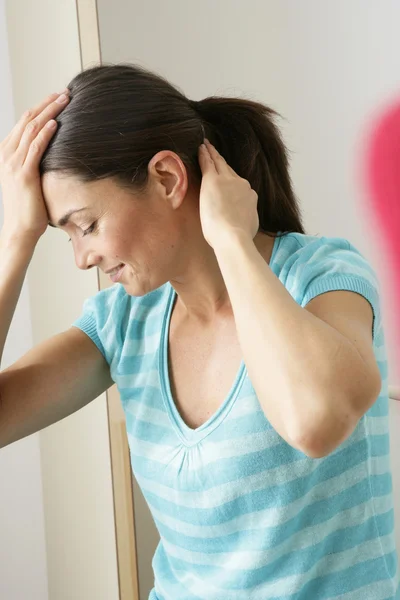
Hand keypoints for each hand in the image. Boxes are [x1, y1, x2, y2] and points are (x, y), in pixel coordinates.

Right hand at [0, 90, 69, 243]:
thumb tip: (53, 153)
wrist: (20, 229)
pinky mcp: (24, 174)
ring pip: (31, 130)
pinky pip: (35, 148)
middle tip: (64, 93)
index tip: (57, 99)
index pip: (24, 123)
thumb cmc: (29, 207)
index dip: (40, 108)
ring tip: (64, 101)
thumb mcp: (29, 179)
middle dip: (46, 104)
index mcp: (7, 153)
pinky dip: (45, 134)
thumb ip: (34, 163)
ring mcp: (13, 163)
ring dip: (49, 113)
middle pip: (27, 120)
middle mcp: (7, 154)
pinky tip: (56, 123)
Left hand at [197, 139, 258, 248]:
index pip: (238, 184)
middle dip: (222, 160)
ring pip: (219, 163)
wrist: (234, 237)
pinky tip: (201, 147)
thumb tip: (239, 220)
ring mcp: (228, 181)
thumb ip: (244, 217)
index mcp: (249, 197)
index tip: (228, 175)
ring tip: (207, 146)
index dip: (232, 178)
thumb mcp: (248, 226)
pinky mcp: (214, 180)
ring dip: (213, 154)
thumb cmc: (237, 240)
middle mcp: (241, 185)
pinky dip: (205, 154)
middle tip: (215, 151)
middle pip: (230, 169)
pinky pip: (208, 163)